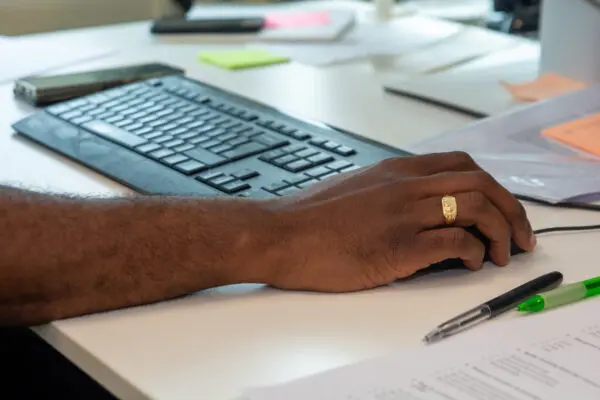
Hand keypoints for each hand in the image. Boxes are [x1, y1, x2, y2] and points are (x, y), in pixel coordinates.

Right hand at [263, 152, 536, 292]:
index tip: (500, 207)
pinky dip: (475, 254)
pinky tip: (471, 263)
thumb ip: (388, 192)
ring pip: (477, 208)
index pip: (462, 164)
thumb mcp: (353, 190)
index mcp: (395, 171)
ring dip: (501, 233)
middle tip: (519, 235)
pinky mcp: (398, 246)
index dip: (492, 185)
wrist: (278, 234)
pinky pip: (456, 244)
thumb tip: (414, 209)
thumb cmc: (308, 218)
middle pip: (482, 183)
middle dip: (513, 210)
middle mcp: (405, 186)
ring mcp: (403, 214)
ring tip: (501, 254)